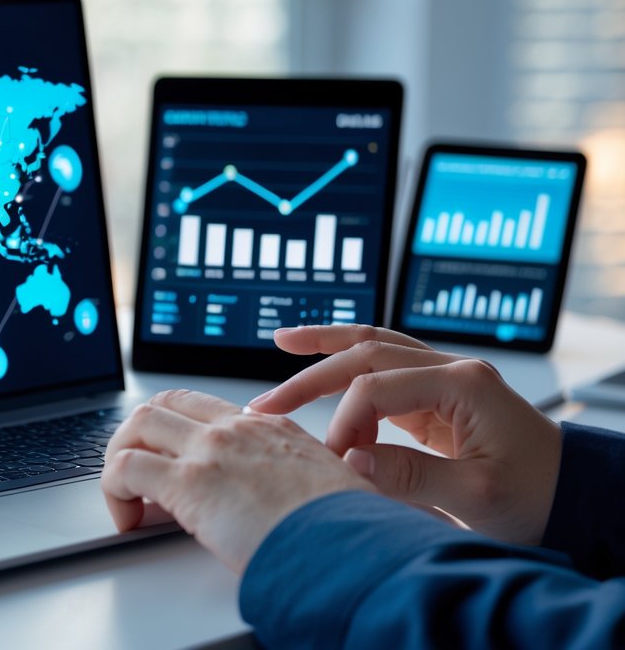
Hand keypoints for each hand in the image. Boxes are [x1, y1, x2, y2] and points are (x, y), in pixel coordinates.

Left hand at [102, 389, 372, 573]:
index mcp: (270, 429)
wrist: (354, 547)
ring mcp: (210, 451)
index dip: (176, 431)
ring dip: (119, 459)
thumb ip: (320, 475)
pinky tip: (127, 520)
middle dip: (137, 437)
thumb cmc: (353, 529)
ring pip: (137, 425)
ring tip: (125, 497)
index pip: (203, 408)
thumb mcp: (340, 485)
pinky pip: (125, 468)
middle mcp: (236, 430)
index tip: (170, 462)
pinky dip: (113, 490)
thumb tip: (327, 482)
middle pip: (163, 405)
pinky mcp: (189, 484)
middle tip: (134, 476)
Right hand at [248, 324, 561, 545]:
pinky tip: (318, 358)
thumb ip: (410, 477)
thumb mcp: (475, 497)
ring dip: (326, 347)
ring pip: (374, 346)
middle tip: (267, 404)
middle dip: (312, 375)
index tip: (333, 464)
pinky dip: (348, 361)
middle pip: (368, 353)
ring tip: (281, 342)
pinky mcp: (437, 396)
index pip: (378, 388)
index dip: (345, 423)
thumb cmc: (535, 495)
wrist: (572, 495)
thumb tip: (350, 461)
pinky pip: (383, 369)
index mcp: (465, 384)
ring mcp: (445, 377)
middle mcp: (453, 369)